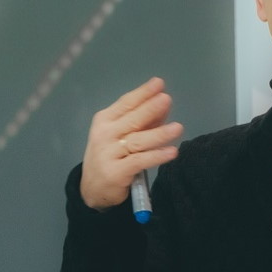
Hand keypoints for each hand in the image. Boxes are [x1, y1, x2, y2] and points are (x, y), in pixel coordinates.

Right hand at [80, 77, 182, 210]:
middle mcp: (105, 134)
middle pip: (131, 120)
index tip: (158, 83)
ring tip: (178, 128)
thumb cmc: (112, 155)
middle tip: (166, 99)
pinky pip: (139, 161)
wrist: (93, 188)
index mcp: (105, 120)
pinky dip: (156, 156)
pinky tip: (171, 152)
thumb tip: (165, 105)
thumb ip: (143, 121)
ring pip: (138, 141)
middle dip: (150, 108)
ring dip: (159, 134)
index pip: (126, 103)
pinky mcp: (116, 172)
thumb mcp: (122, 135)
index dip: (142, 93)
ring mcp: (109, 153)